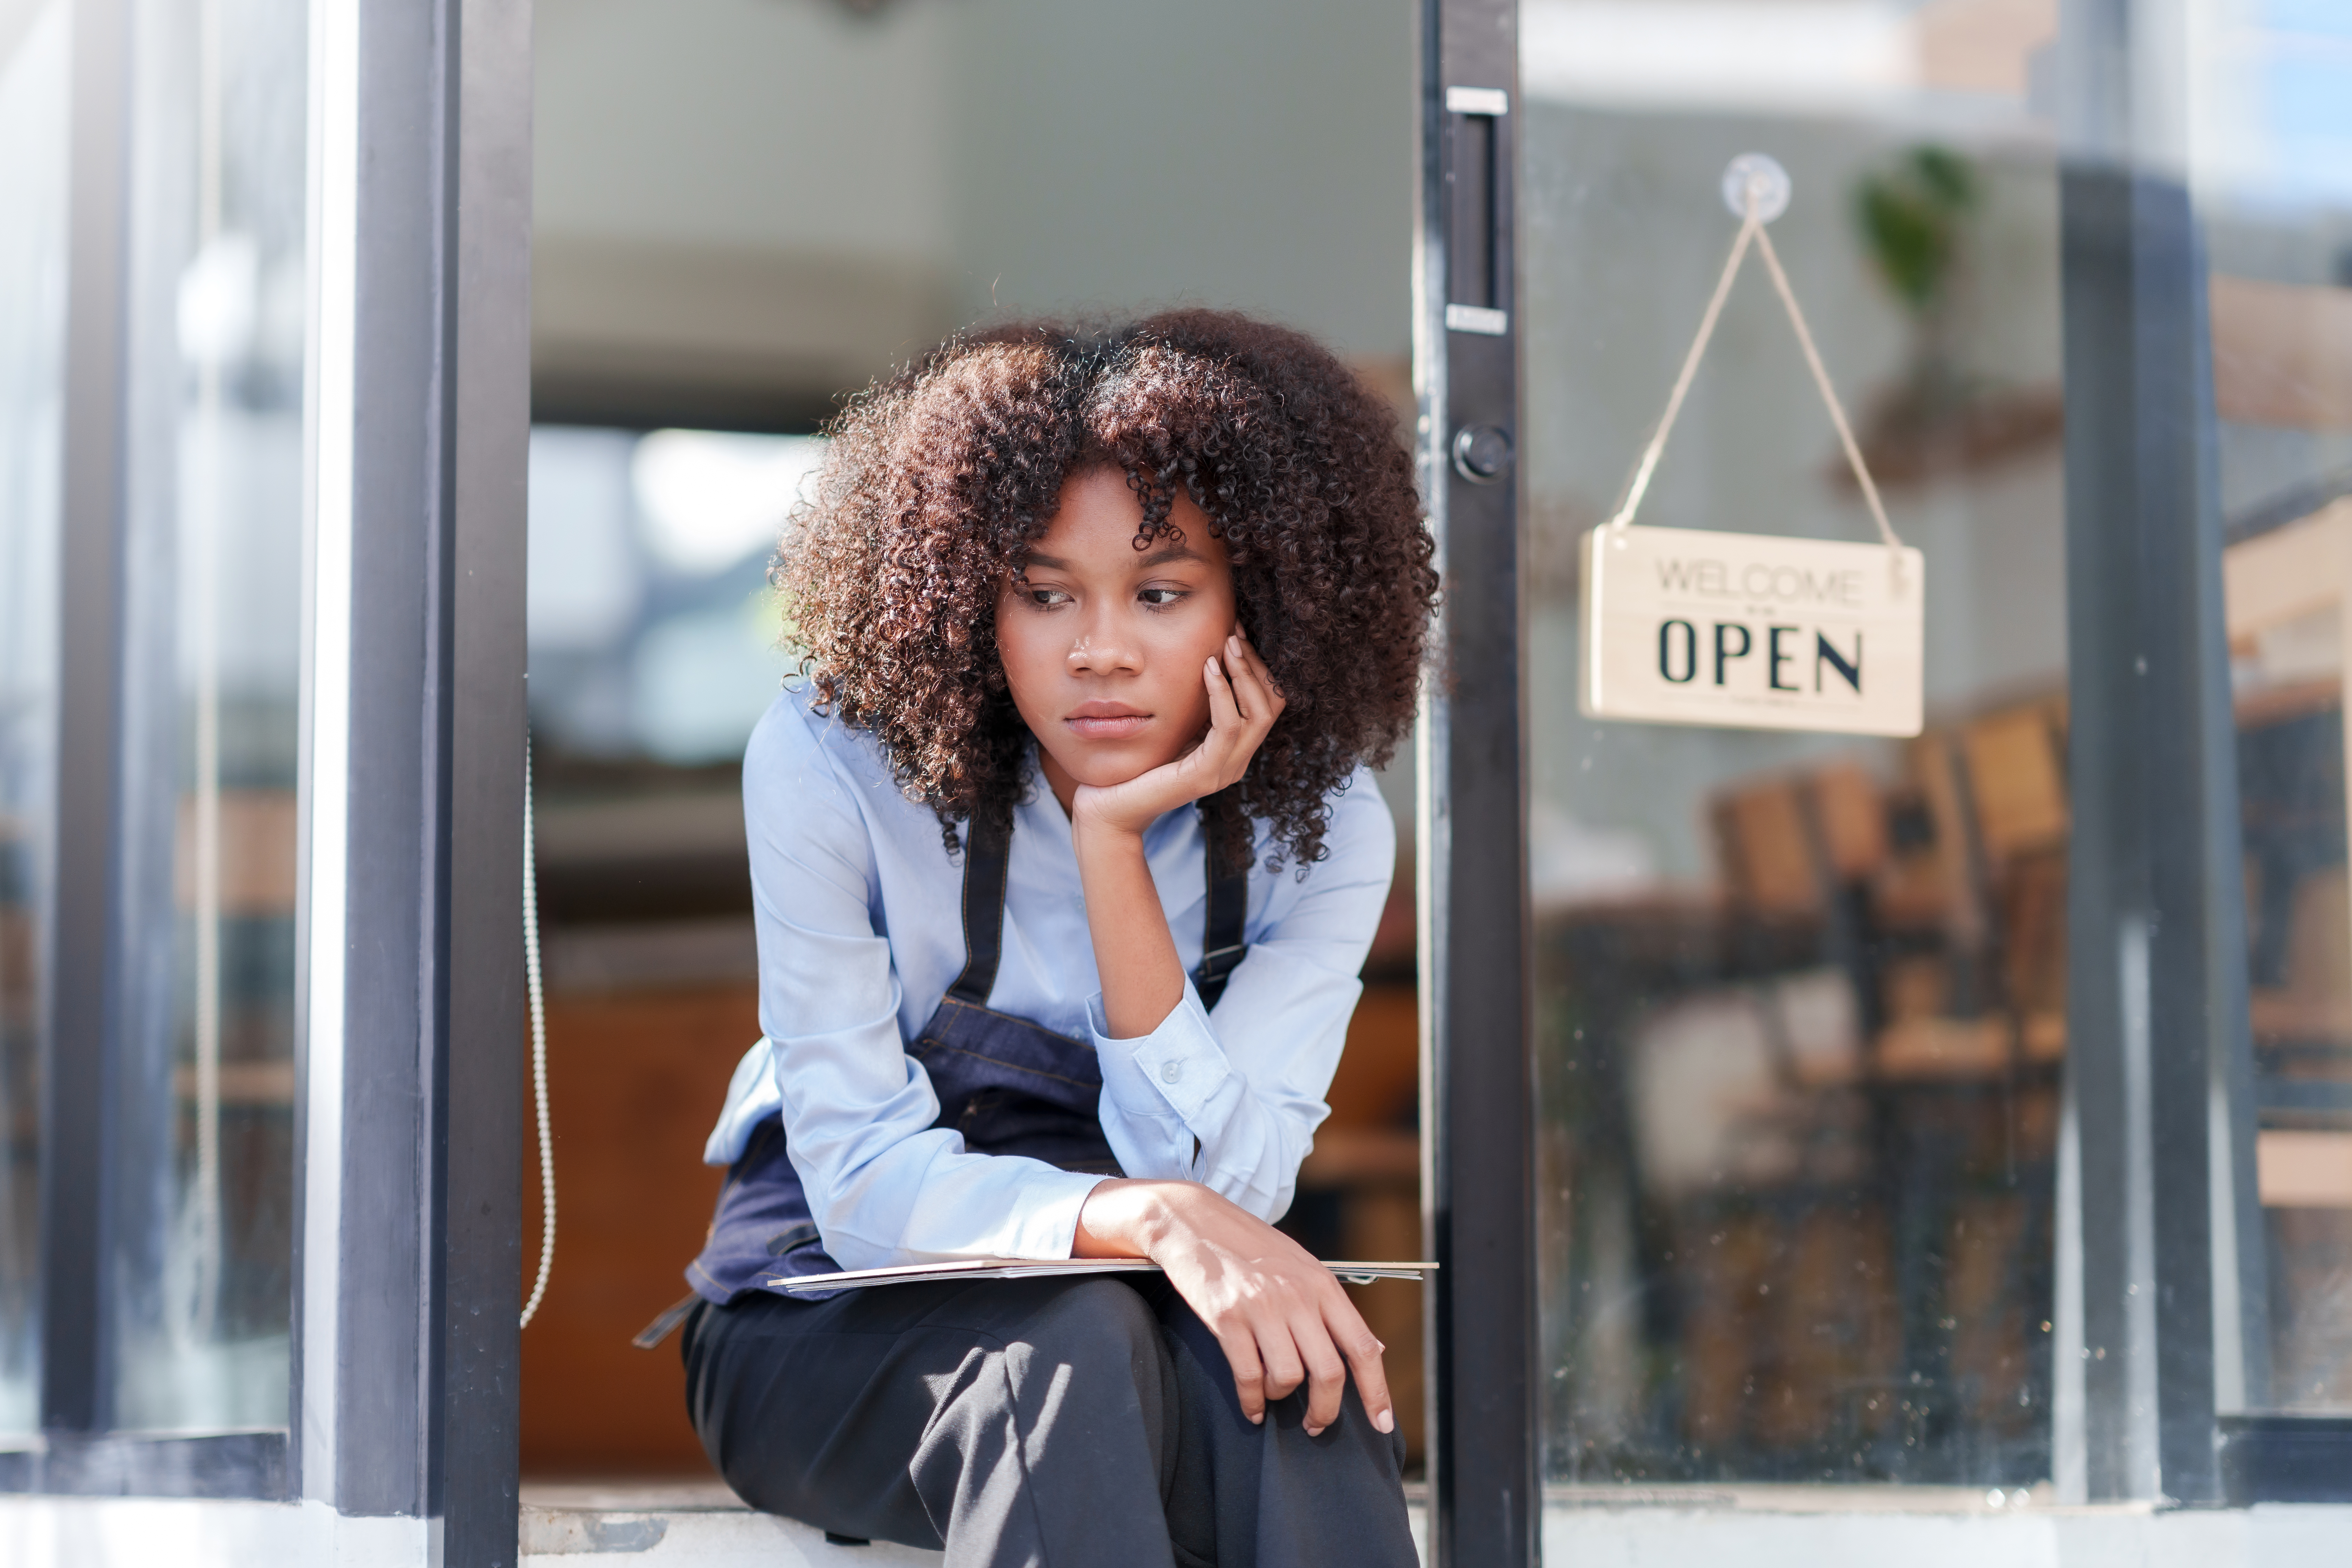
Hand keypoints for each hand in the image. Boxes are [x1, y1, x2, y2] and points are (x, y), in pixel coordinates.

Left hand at [1070, 630, 1284, 840]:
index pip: (1266, 704)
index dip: (1258, 667)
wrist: (1108, 809)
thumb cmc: (1135, 765)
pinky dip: (1222, 694)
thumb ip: (1195, 707)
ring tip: (1227, 644)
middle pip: (1271, 706)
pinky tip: (1209, 668)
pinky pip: (1228, 727)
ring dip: (1244, 673)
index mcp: (1232, 750)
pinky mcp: (1206, 776)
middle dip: (1257, 665)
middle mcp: (1236, 761)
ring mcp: (1225, 771)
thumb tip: (1206, 659)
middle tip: (1236, 633)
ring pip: (1258, 715)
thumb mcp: (1174, 727)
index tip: (1237, 634)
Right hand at [1074, 1179, 1393, 1438]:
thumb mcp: (1302, 1266)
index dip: (1377, 1391)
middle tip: (1316, 1425)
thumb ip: (1333, 1308)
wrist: (1193, 1221)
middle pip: (1329, 1372)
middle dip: (1325, 1410)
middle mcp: (1297, 1295)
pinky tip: (1251, 1406)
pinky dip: (1252, 1401)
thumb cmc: (1250, 1246)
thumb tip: (1375, 1350)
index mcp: (1322, 1284)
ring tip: (1272, 1395)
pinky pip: (1248, 1376)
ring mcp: (1261, 1306)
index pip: (1362, 1347)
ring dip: (1281, 1398)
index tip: (1382, 1424)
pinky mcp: (1226, 1317)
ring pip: (1288, 1378)